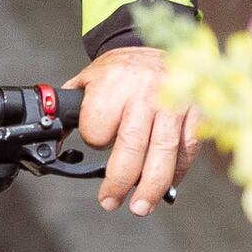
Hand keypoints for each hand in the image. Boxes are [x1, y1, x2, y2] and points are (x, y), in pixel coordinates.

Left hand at [69, 42, 184, 216]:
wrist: (154, 46)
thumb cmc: (117, 70)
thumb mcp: (86, 81)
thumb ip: (70, 111)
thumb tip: (53, 143)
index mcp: (113, 83)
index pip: (99, 126)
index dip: (94, 139)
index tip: (96, 141)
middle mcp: (146, 92)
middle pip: (132, 146)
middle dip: (120, 180)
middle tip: (111, 201)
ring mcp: (175, 101)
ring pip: (164, 150)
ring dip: (152, 184)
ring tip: (141, 205)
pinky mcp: (198, 109)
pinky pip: (189, 146)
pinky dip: (179, 170)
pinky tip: (167, 186)